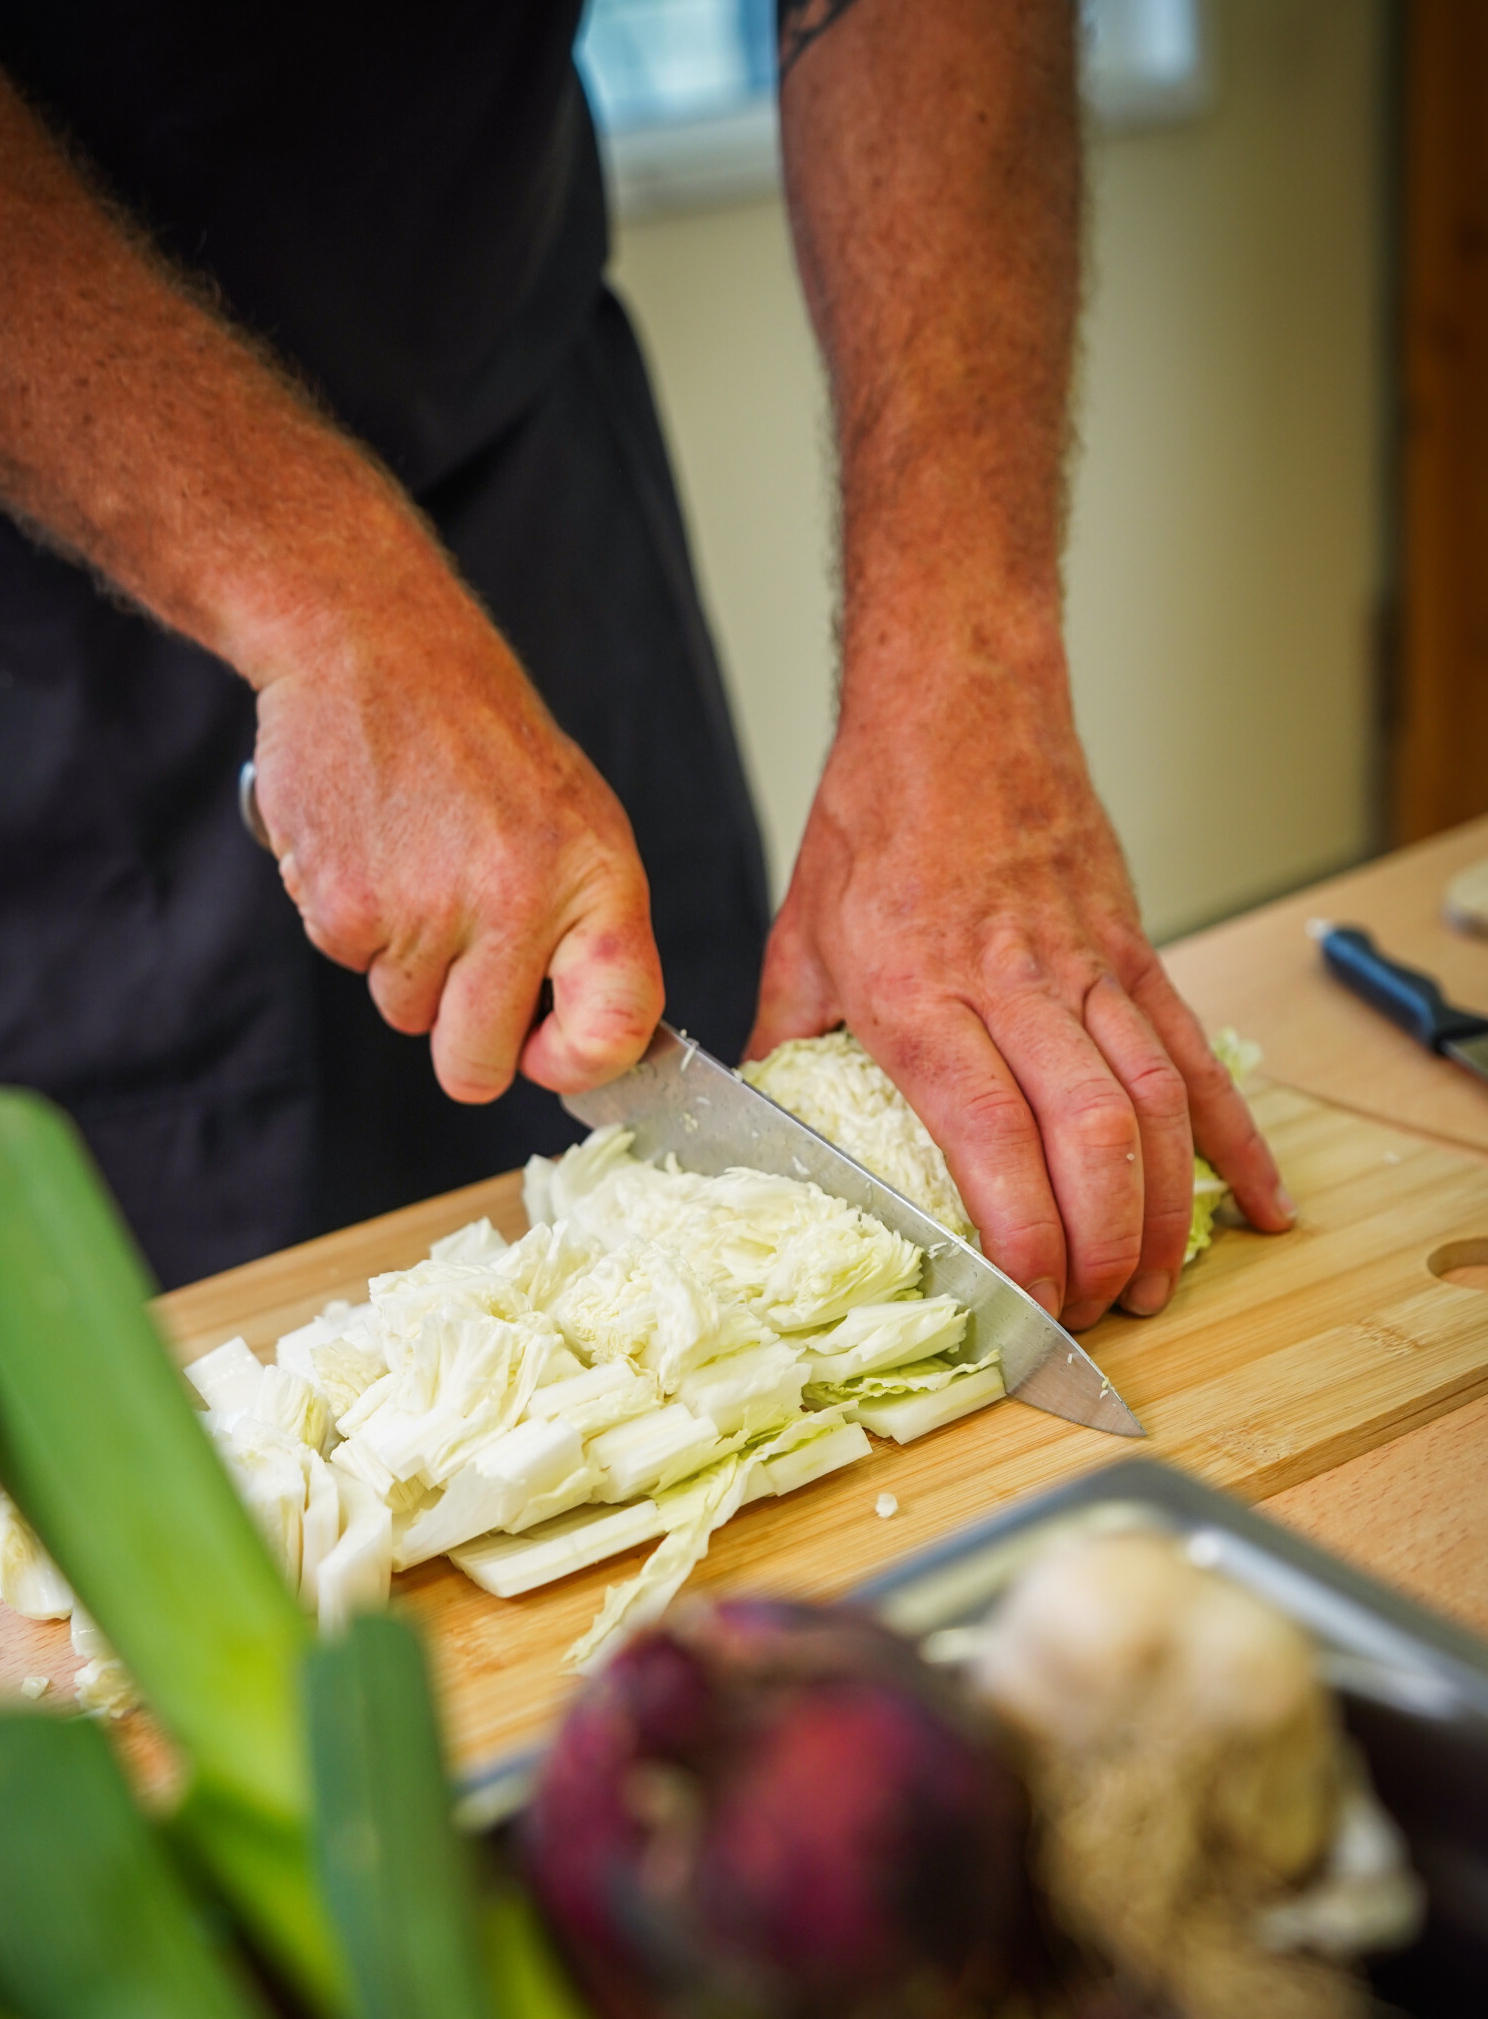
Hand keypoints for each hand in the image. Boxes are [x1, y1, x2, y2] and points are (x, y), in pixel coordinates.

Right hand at [244, 531, 663, 1104]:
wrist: (372, 643)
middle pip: (477, 1067)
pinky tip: (371, 846)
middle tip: (458, 963)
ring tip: (414, 863)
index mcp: (595, 882)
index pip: (615, 1030)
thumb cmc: (479, 736)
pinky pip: (349, 964)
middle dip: (463, 1040)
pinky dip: (352, 920)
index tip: (548, 1053)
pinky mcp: (345, 907)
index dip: (577, 1066)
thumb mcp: (576, 821)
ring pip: (405, 1014)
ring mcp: (426, 914)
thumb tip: (580, 1047)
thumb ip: (586, 933)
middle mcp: (517, 905)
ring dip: (404, 963)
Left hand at [748, 653, 1293, 1328]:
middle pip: (1088, 1133)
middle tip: (1088, 1315)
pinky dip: (1234, 1135)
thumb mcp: (798, 940)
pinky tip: (1256, 1202)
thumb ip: (785, 1049)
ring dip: (1164, 1210)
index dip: (1021, 1229)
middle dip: (1099, 1243)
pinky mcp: (1135, 948)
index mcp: (918, 990)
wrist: (957, 702)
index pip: (987, 1132)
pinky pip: (1196, 1052)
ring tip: (1154, 1288)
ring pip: (1154, 1102)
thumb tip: (761, 1142)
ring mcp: (1088, 964)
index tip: (1024, 1300)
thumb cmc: (874, 818)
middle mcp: (1013, 983)